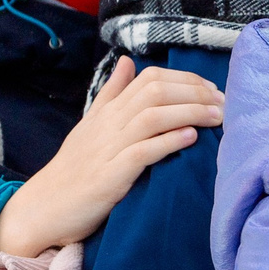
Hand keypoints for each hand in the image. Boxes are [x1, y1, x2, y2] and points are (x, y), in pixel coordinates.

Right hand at [0, 57, 216, 257]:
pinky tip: (191, 137)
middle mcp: (108, 124)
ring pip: (152, 116)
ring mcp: (108, 148)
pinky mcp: (110, 175)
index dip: (184, 79)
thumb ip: (112, 94)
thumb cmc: (74, 169)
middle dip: (194, 92)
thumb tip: (129, 62)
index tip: (211, 90)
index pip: (148, 78)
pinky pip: (142, 151)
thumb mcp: (92, 125)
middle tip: (224, 102)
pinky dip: (168, 141)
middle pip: (155, 91)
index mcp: (107, 111)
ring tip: (218, 116)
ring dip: (189, 112)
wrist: (44, 207)